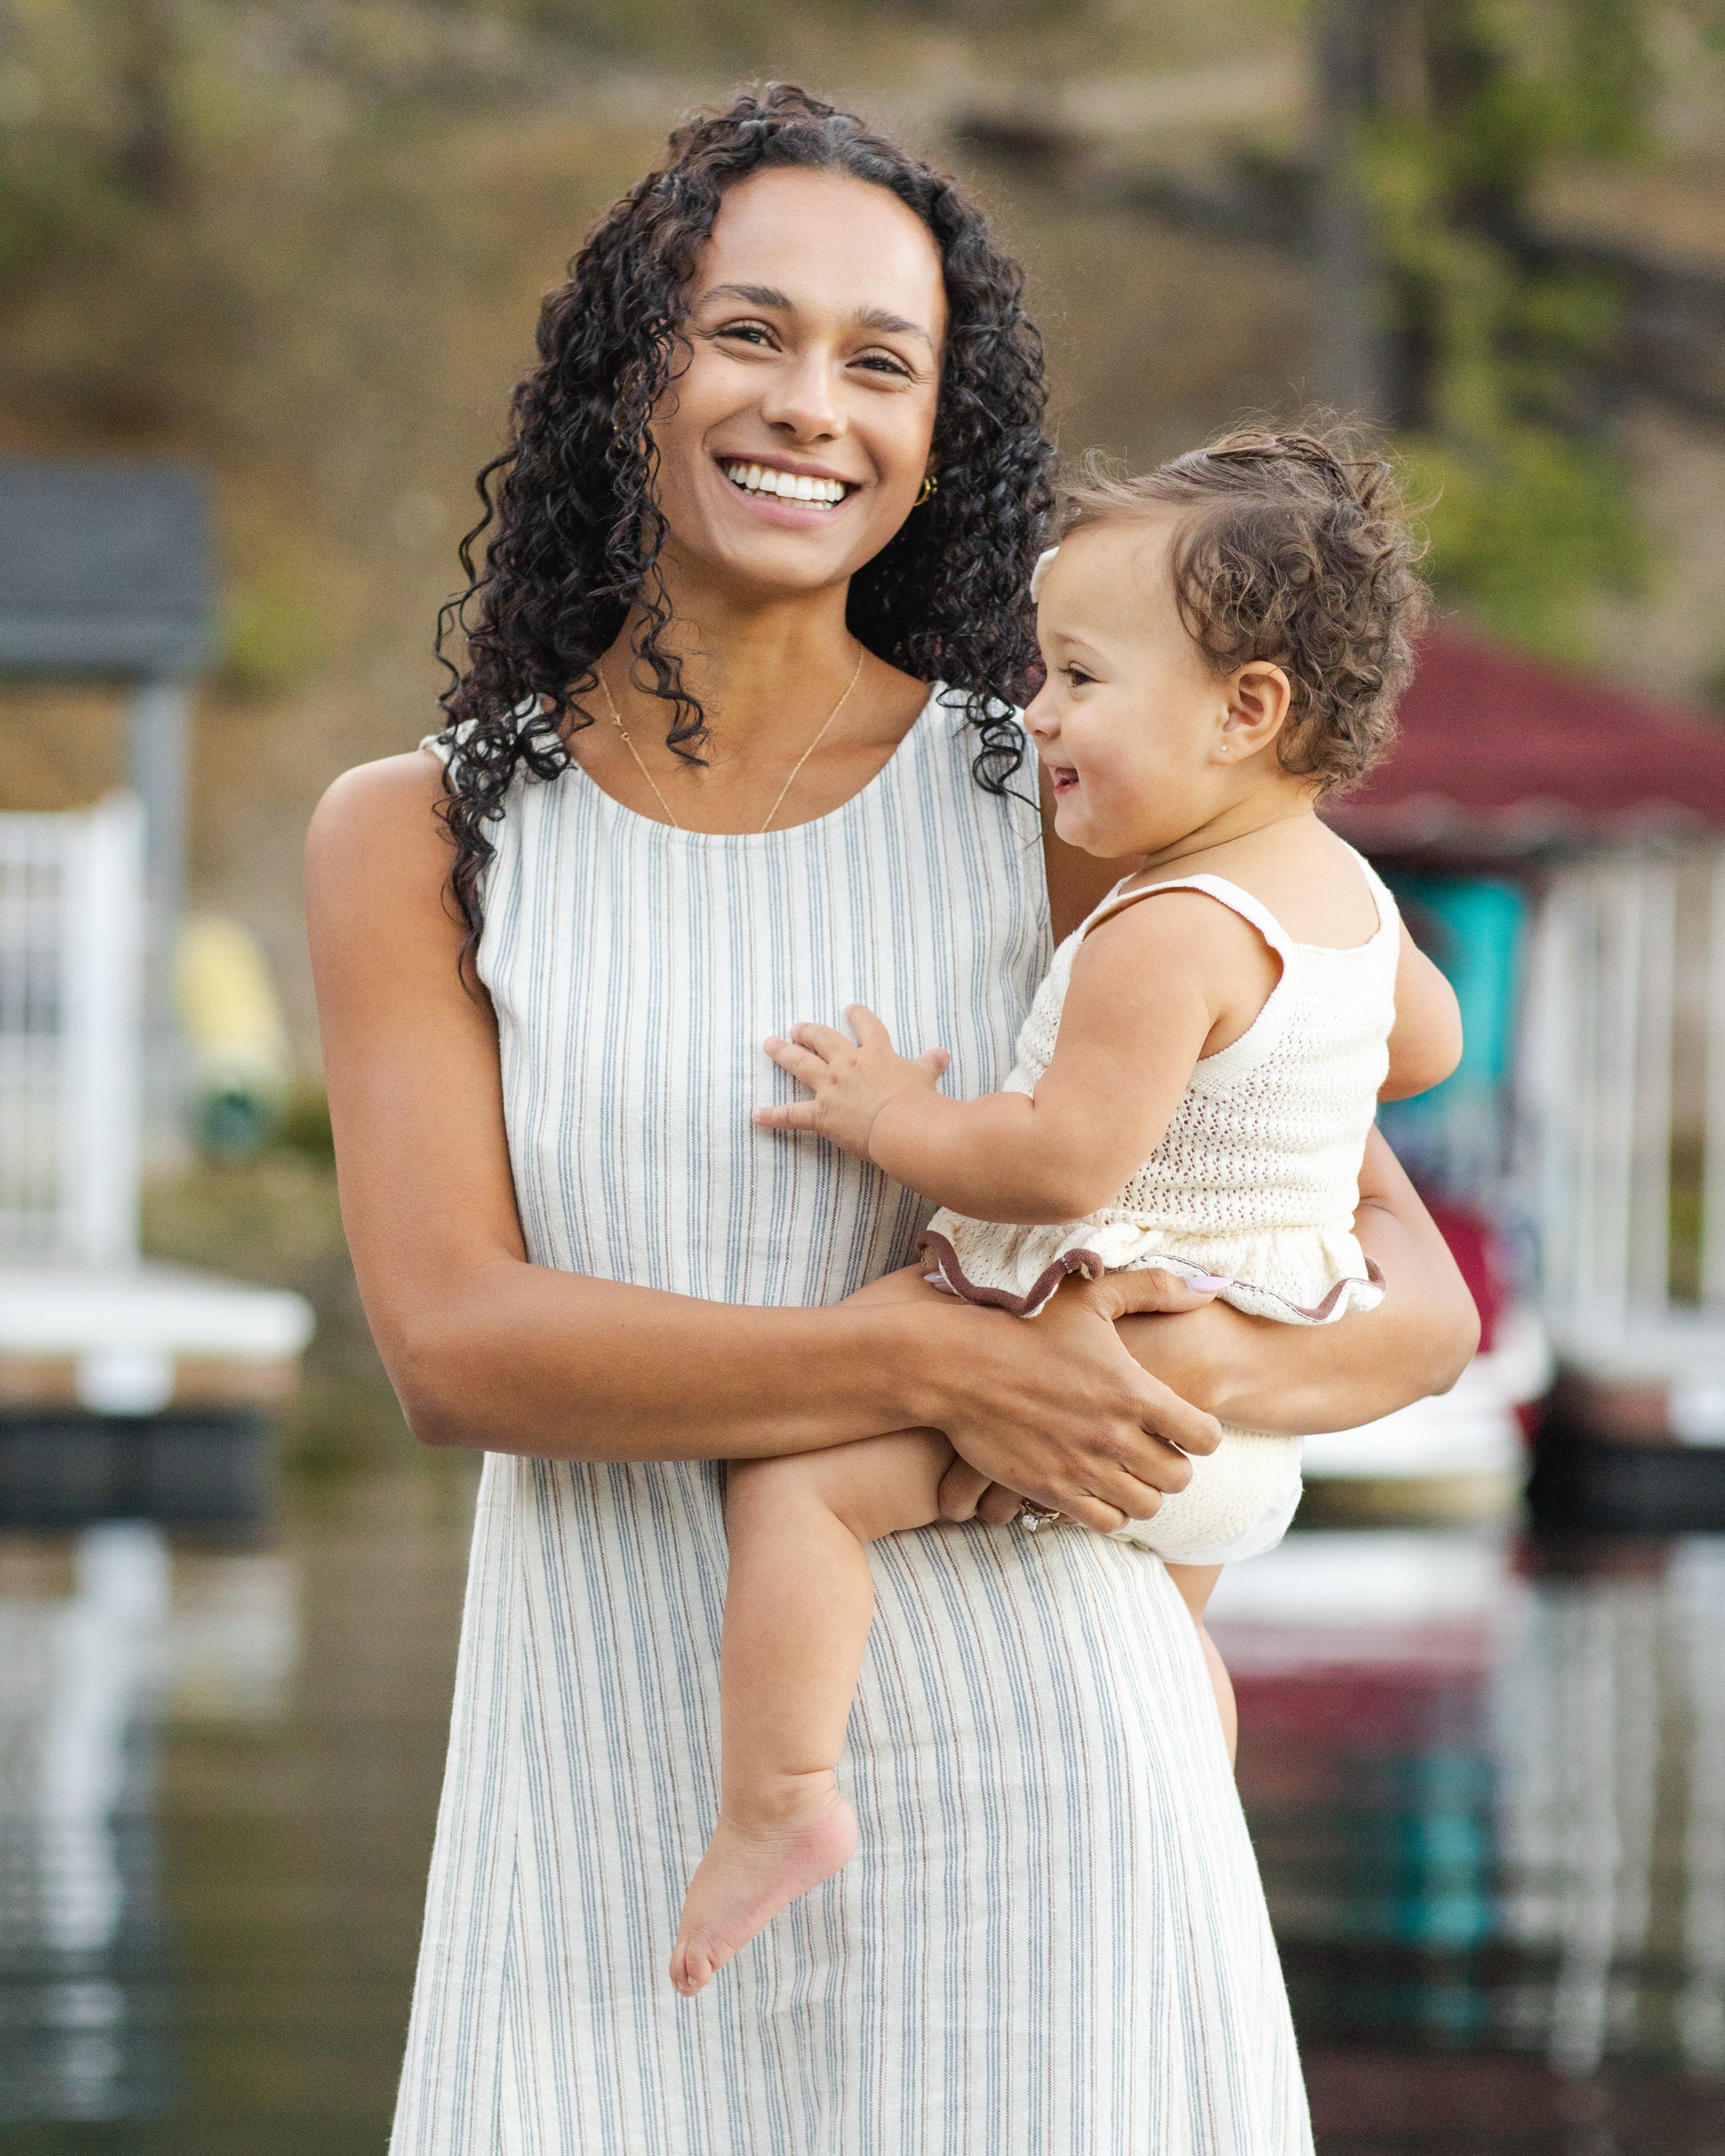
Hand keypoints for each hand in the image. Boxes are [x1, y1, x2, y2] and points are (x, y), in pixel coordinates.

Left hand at [754, 1004, 949, 1160]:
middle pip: (823, 1039)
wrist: (904, 1126)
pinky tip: (756, 1114)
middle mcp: (848, 1065)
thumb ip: (930, 1063)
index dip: (858, 1016)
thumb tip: (943, 1053)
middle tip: (797, 1027)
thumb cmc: (919, 1101)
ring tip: (770, 1043)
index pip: (866, 1027)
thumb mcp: (926, 1076)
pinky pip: (791, 1115)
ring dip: (783, 1052)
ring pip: (800, 1063)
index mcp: (876, 1054)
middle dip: (809, 1031)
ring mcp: (831, 1088)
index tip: (850, 1008)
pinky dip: (772, 1116)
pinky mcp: (821, 1114)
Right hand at [932, 1268, 1227, 1526]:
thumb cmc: (1023, 1321)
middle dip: (1174, 1463)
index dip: (1202, 1432)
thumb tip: (1212, 1286)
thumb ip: (1155, 1288)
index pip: (1205, 1438)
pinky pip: (1104, 1521)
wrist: (953, 1364)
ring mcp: (1082, 1468)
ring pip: (1145, 1506)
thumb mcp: (1090, 1293)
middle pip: (1179, 1479)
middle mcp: (1114, 1437)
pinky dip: (1108, 1508)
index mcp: (1133, 1391)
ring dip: (1143, 1489)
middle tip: (1154, 1446)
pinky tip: (1095, 1483)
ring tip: (1126, 1467)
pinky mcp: (1049, 1490)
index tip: (1183, 1422)